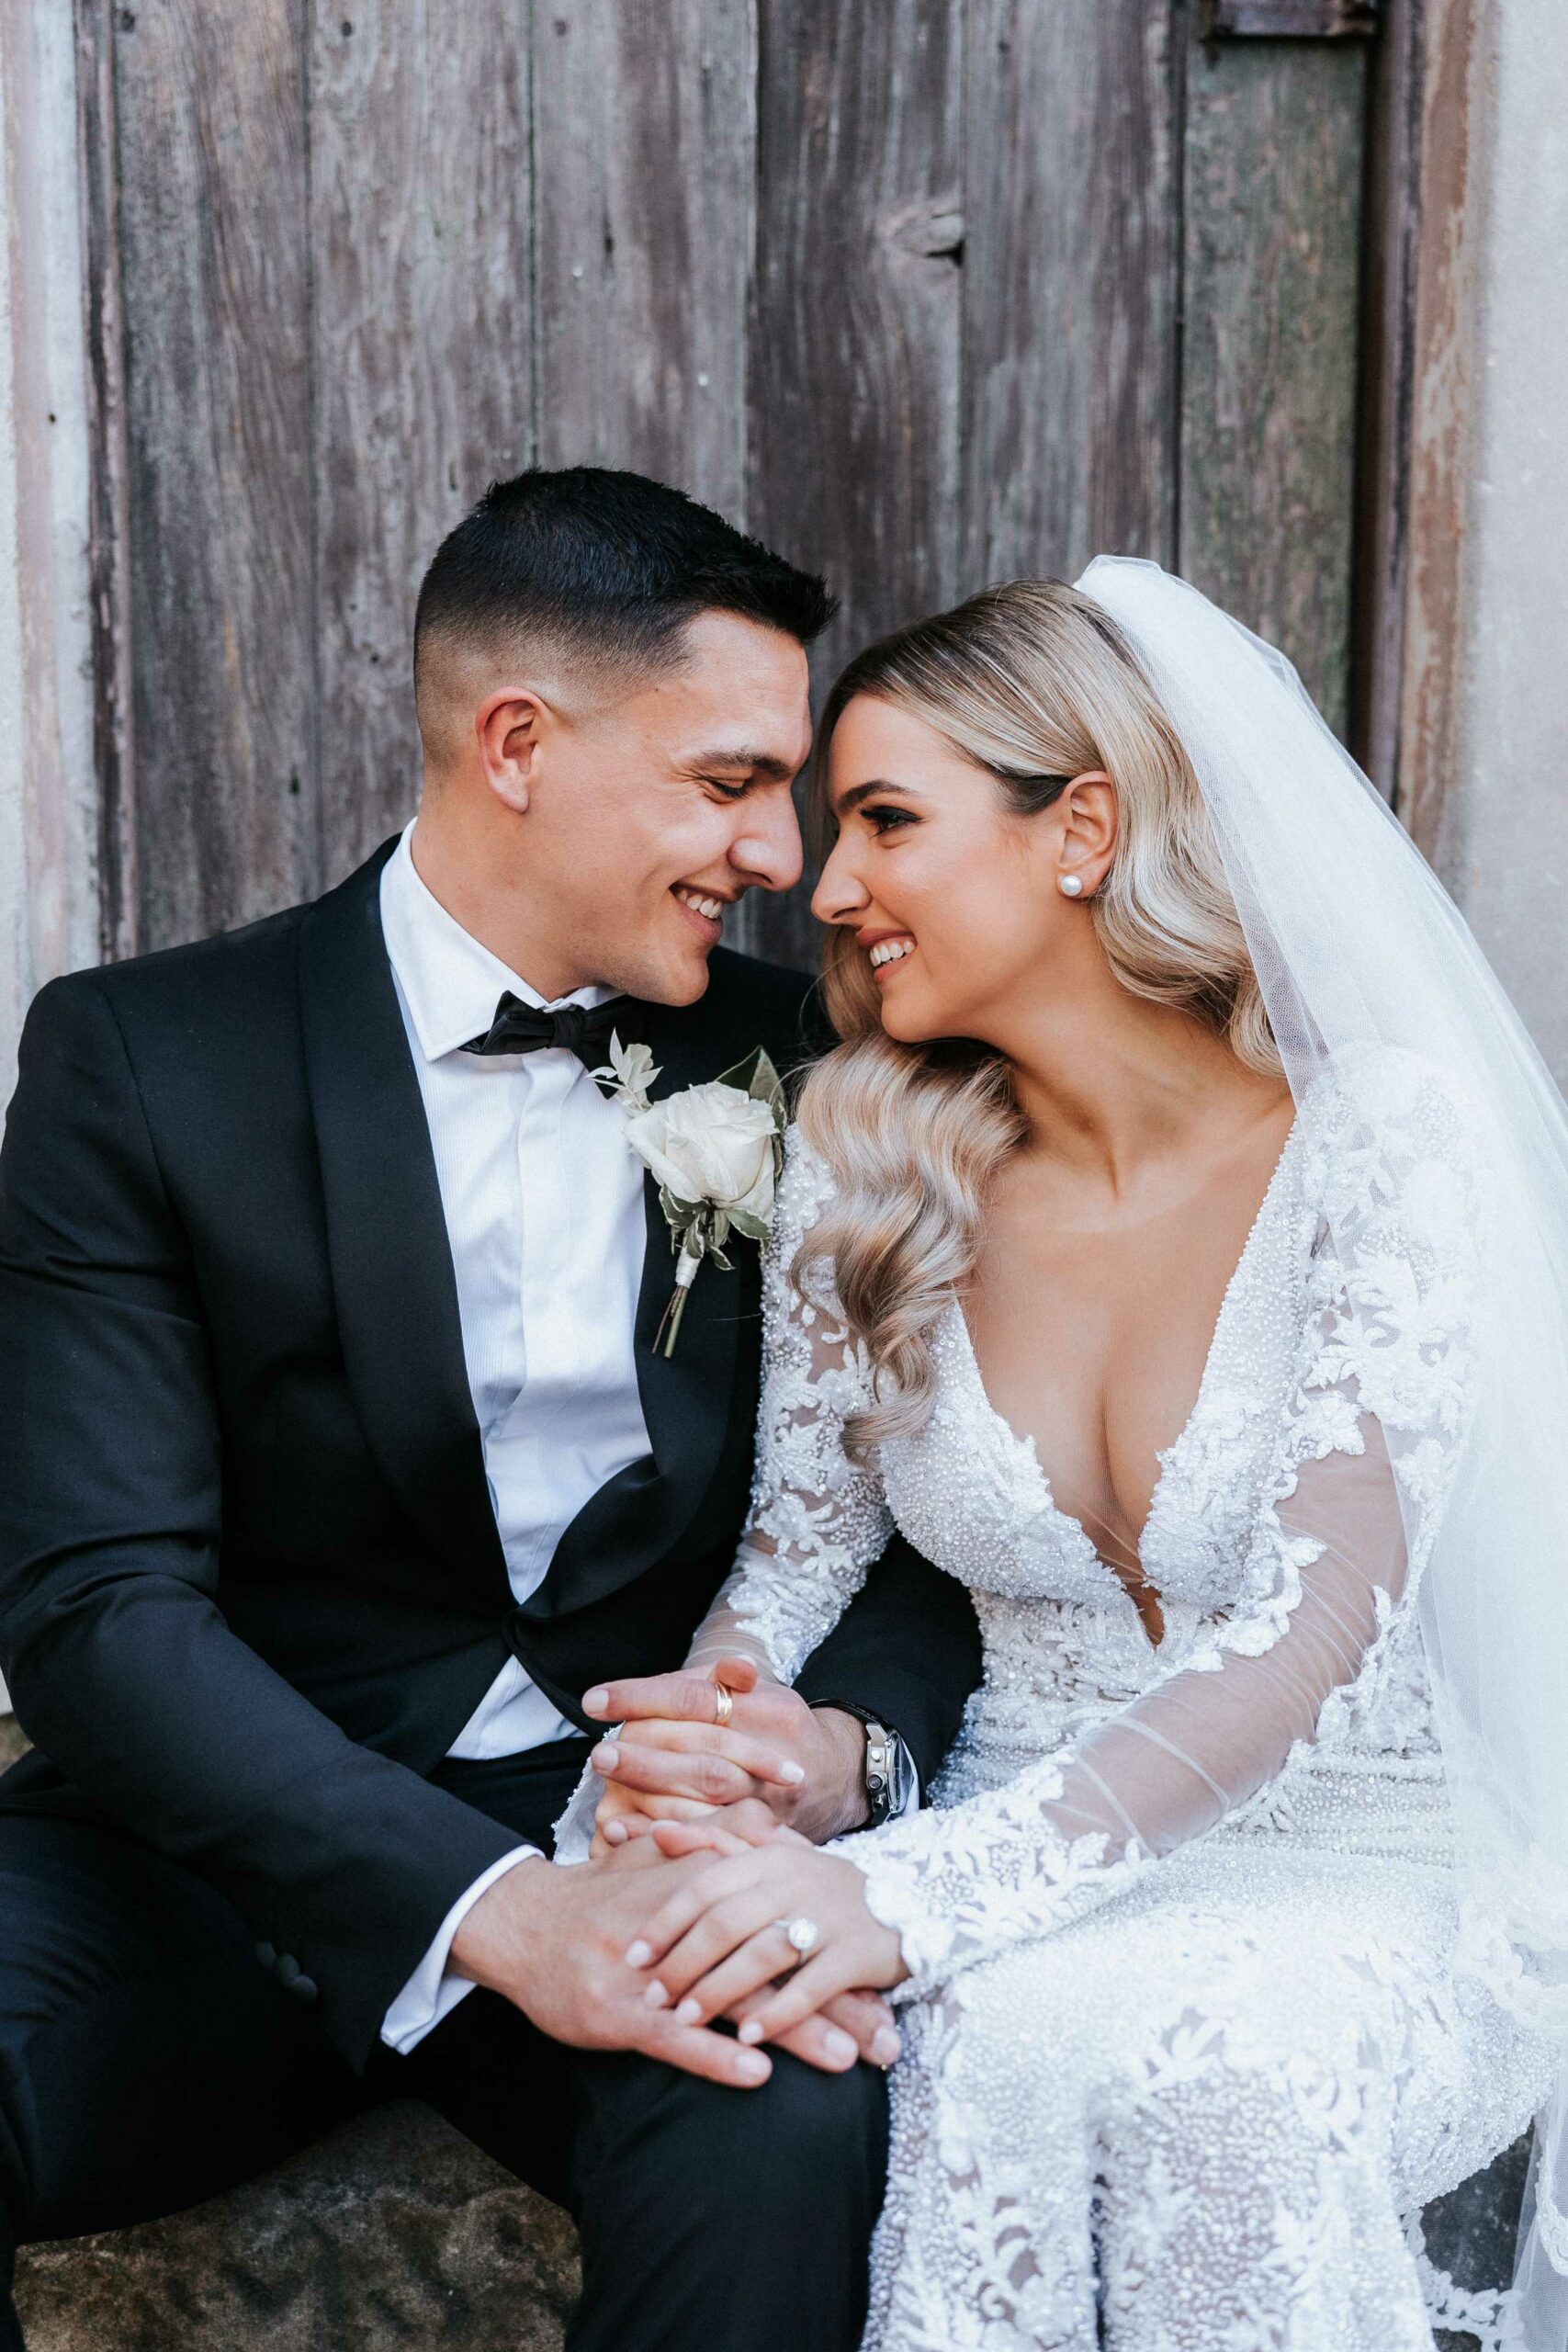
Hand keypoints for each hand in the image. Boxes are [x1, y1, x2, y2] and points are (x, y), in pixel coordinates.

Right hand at [449, 1839, 898, 2082]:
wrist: (525, 1921)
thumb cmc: (603, 1899)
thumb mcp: (667, 1868)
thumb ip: (724, 1858)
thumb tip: (786, 1849)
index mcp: (709, 1887)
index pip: (791, 1926)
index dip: (841, 1963)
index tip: (891, 1994)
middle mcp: (691, 1925)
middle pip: (779, 1963)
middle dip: (836, 2005)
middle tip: (888, 2042)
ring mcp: (655, 1971)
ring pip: (737, 2000)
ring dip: (795, 2032)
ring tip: (847, 2060)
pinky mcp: (619, 2010)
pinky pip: (677, 2035)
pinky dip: (717, 2052)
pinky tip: (755, 2070)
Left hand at [584, 1655, 869, 1852]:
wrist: (839, 1778)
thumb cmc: (780, 1729)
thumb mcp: (761, 1691)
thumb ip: (719, 1681)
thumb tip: (679, 1680)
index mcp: (766, 1710)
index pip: (695, 1699)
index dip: (642, 1698)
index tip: (594, 1702)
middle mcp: (772, 1754)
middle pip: (702, 1757)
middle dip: (645, 1759)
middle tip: (599, 1756)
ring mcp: (772, 1799)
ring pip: (708, 1801)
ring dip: (652, 1802)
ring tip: (605, 1803)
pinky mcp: (766, 1836)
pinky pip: (713, 1840)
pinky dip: (668, 1838)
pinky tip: (627, 1835)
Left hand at [622, 1829, 909, 2053]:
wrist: (915, 1904)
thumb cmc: (825, 1890)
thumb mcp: (776, 1859)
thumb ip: (718, 1845)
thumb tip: (658, 1834)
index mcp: (771, 1858)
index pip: (706, 1884)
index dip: (666, 1921)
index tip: (633, 1955)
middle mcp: (797, 1881)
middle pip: (726, 1922)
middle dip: (683, 1963)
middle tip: (652, 1996)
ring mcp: (830, 1916)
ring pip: (762, 1955)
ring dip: (719, 1990)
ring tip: (687, 2020)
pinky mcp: (859, 1953)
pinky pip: (811, 1987)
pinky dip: (777, 2013)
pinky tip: (750, 2037)